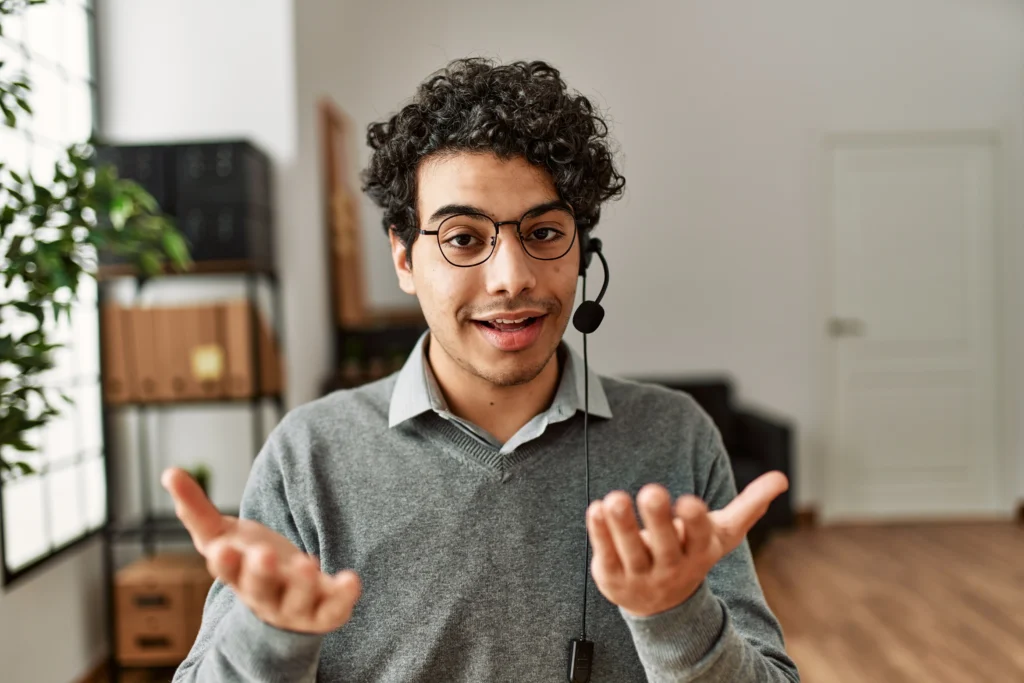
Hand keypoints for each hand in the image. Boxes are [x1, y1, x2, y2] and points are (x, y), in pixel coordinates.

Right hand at [162, 467, 361, 633]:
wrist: (283, 608)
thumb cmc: (250, 563)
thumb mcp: (222, 536)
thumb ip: (196, 509)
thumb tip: (169, 472)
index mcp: (237, 575)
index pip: (226, 571)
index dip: (225, 562)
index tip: (222, 548)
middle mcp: (264, 594)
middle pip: (259, 588)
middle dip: (261, 573)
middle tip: (264, 555)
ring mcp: (294, 606)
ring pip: (296, 601)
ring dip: (301, 584)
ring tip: (307, 563)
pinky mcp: (324, 611)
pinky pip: (333, 610)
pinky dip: (343, 598)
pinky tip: (351, 579)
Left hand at [586, 471, 788, 617]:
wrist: (663, 607)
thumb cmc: (691, 554)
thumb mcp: (722, 534)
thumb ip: (750, 505)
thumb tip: (782, 478)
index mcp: (698, 551)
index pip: (698, 537)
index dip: (695, 521)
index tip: (689, 502)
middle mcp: (671, 565)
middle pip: (664, 543)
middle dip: (658, 518)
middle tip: (651, 490)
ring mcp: (640, 573)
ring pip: (630, 550)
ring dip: (622, 524)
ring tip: (615, 498)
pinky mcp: (612, 576)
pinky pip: (605, 554)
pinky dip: (599, 533)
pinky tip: (595, 508)